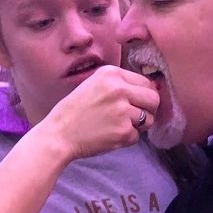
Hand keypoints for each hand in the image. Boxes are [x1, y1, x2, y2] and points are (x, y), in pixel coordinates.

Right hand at [37, 67, 157, 161]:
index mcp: (111, 73)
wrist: (58, 134)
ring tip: (117, 126)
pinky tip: (109, 135)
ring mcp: (122, 110)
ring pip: (149, 119)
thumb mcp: (94, 85)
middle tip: (133, 117)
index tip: (134, 104)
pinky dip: (126, 138)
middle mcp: (119, 89)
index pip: (146, 82)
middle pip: (154, 99)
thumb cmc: (74, 111)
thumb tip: (154, 88)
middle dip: (148, 110)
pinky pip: (137, 136)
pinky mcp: (123, 131)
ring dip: (137, 126)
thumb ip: (120, 84)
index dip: (143, 96)